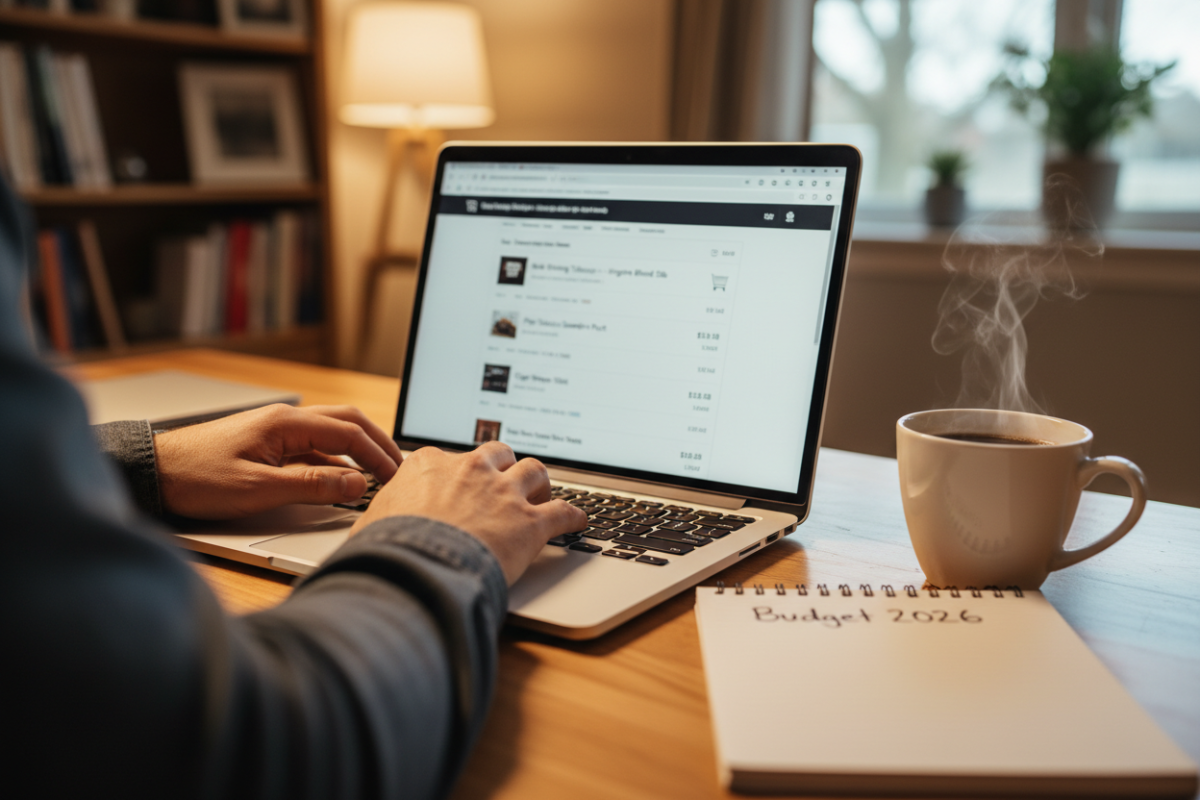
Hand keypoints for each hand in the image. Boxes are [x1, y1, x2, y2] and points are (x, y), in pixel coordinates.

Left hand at [154, 404, 403, 518]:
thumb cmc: (196, 477)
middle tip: (399, 469)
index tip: (396, 478)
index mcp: (286, 423)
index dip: (378, 456)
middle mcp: (285, 420)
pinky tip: (343, 481)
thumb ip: (311, 486)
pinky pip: (313, 448)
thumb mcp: (258, 489)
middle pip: (347, 423)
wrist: (154, 473)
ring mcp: (276, 432)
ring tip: (380, 474)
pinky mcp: (268, 446)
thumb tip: (356, 485)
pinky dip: (336, 462)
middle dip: (378, 445)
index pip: (349, 433)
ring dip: (359, 452)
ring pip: (331, 434)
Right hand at [351, 442, 586, 584]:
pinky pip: (564, 512)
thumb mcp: (371, 524)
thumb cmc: (388, 549)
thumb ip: (380, 517)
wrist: (417, 567)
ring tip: (542, 496)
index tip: (461, 483)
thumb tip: (369, 531)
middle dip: (504, 466)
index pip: (451, 458)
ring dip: (540, 483)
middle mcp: (471, 470)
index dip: (459, 473)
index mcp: (431, 465)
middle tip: (506, 483)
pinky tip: (578, 522)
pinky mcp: (530, 522)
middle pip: (498, 453)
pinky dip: (574, 516)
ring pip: (535, 471)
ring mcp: (504, 493)